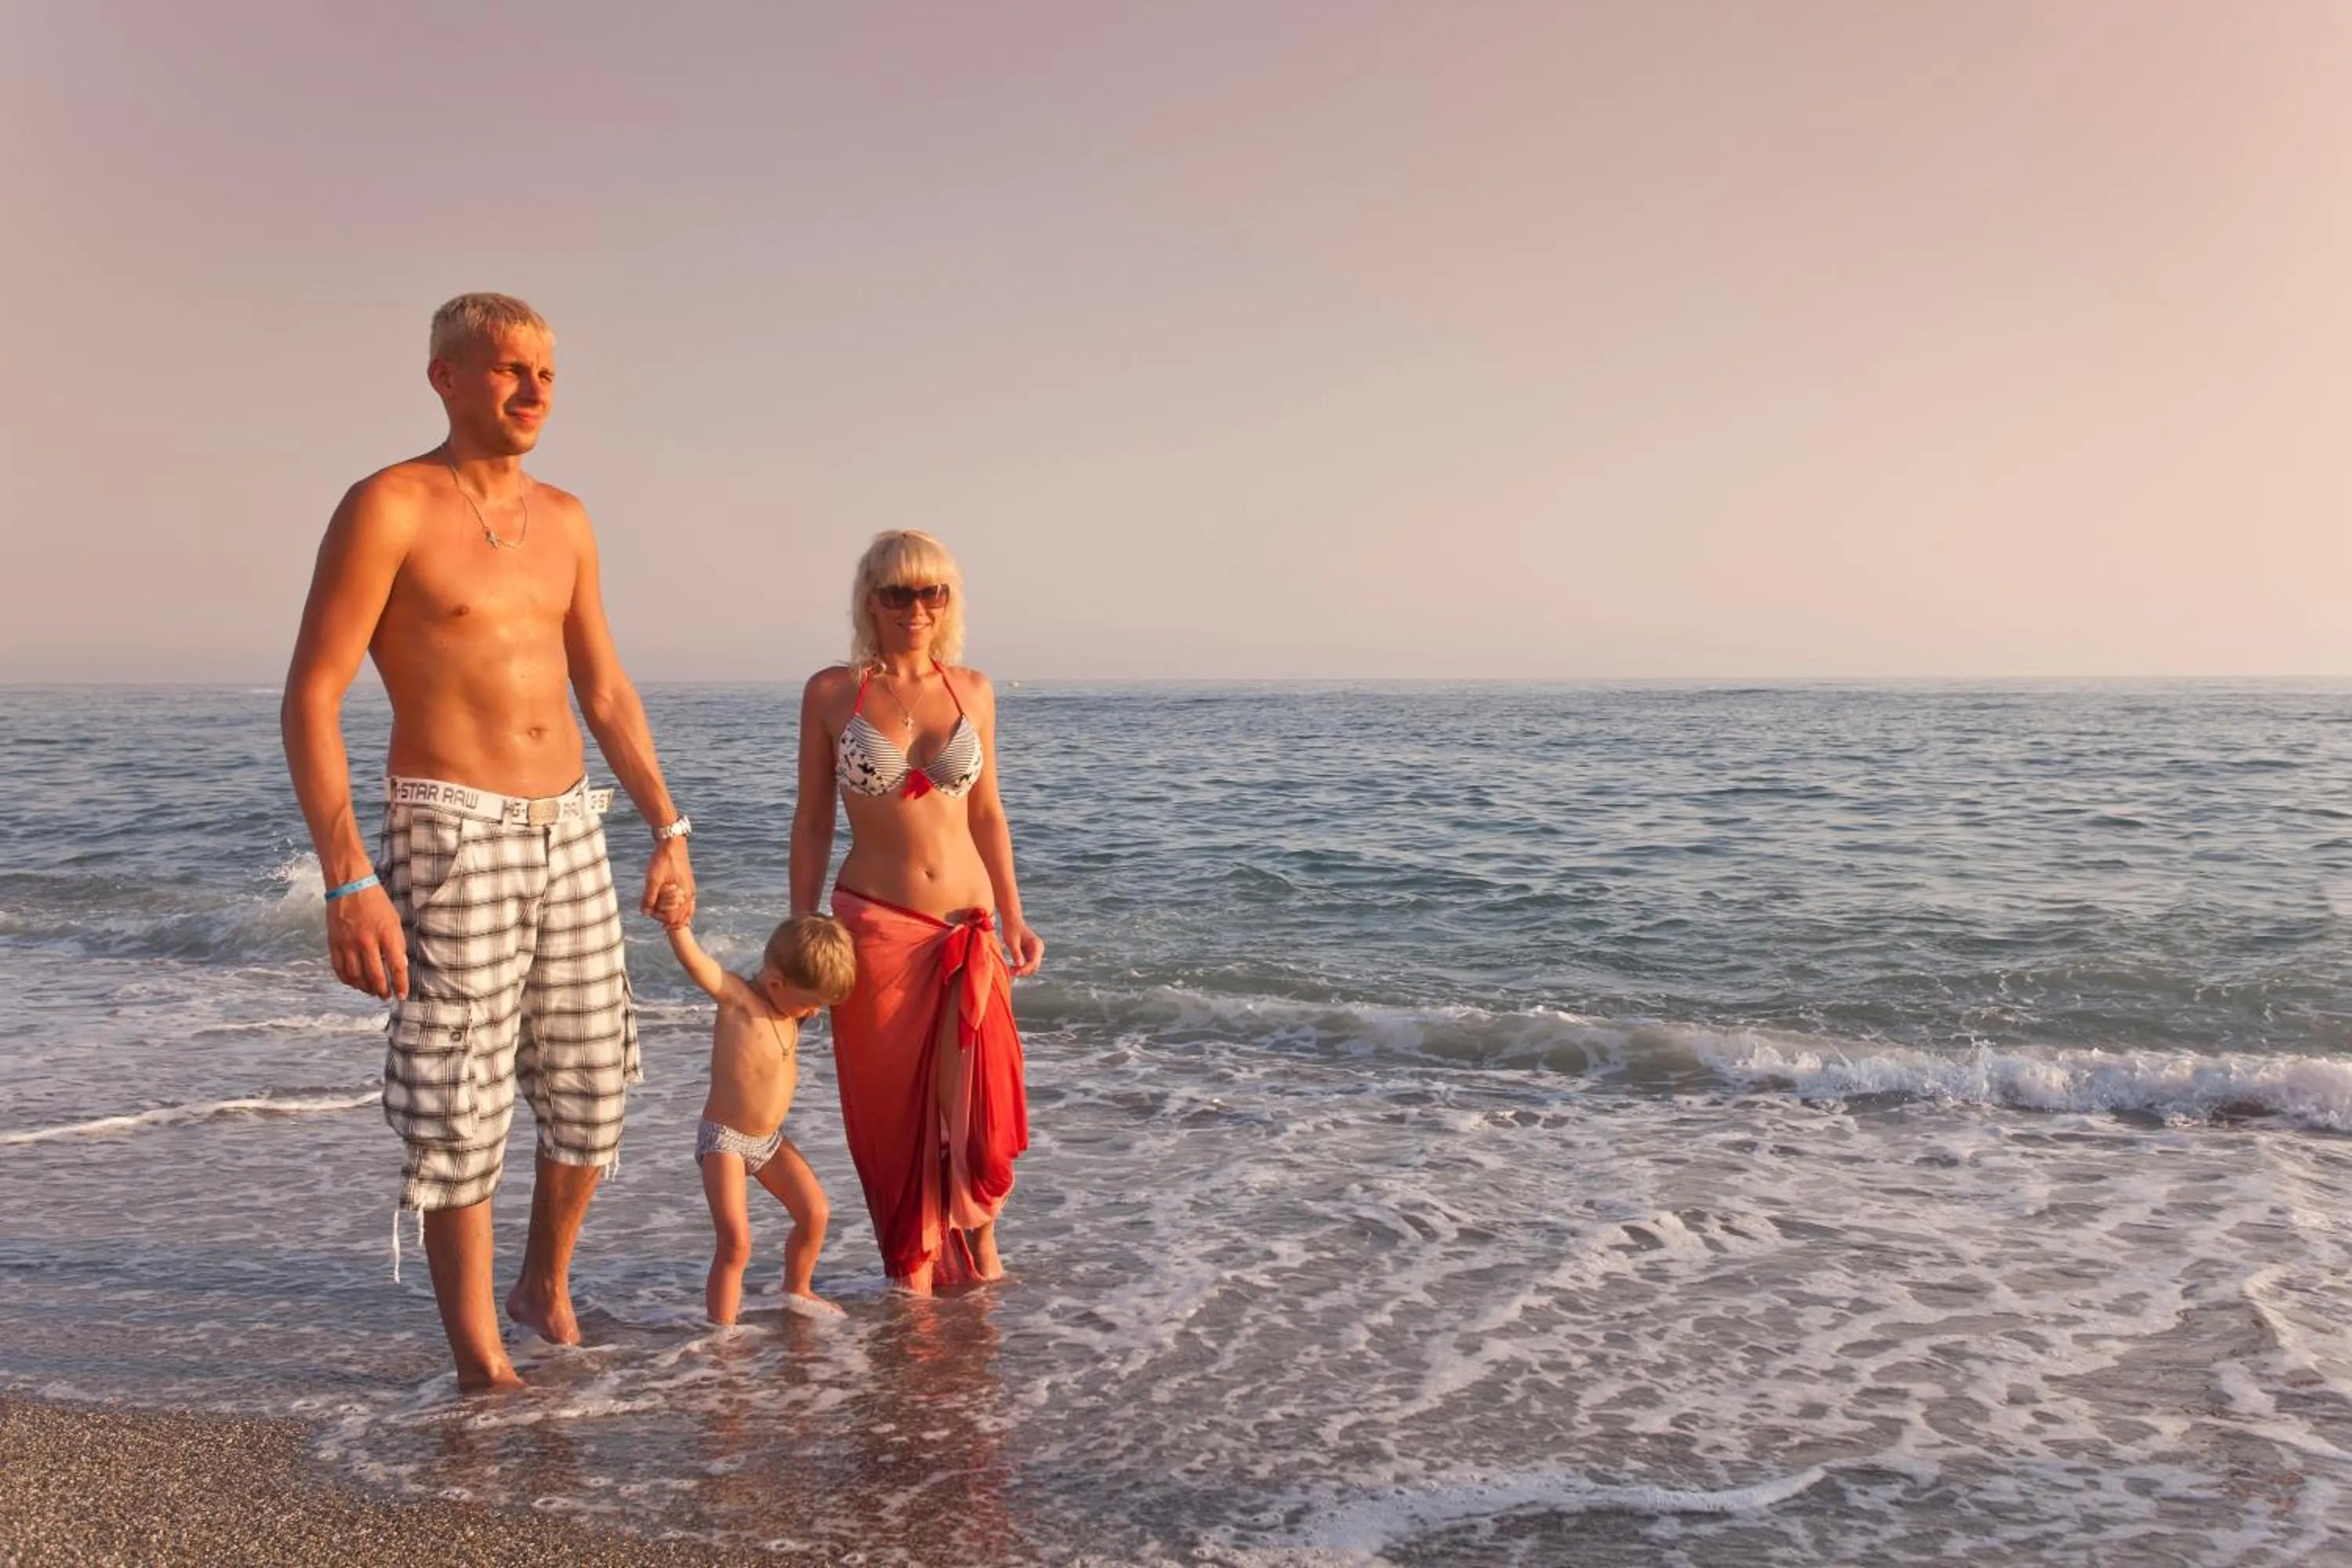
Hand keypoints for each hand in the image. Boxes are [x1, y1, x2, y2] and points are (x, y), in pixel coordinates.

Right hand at [327, 882, 407, 999]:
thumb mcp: (394, 920)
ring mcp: (348, 943)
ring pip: (356, 977)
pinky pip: (339, 969)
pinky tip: (354, 982)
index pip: (397, 966)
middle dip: (382, 991)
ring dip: (364, 988)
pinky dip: (347, 980)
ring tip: (371, 991)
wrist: (349, 885)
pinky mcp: (334, 943)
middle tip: (385, 996)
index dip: (400, 984)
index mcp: (386, 934)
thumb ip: (397, 943)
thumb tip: (400, 966)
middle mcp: (366, 941)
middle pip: (375, 976)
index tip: (401, 995)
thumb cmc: (375, 901)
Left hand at [643, 836, 693, 925]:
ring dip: (676, 915)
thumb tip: (644, 913)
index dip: (662, 918)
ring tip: (664, 916)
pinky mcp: (688, 884)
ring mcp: (690, 889)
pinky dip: (680, 909)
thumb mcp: (653, 879)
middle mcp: (690, 894)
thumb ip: (649, 897)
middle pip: (683, 917)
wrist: (672, 843)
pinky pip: (688, 903)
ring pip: (687, 911)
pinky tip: (671, 907)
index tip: (651, 912)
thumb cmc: (663, 860)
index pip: (675, 918)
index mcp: (684, 894)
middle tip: (657, 916)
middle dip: (669, 919)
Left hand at [1001, 917, 1043, 977]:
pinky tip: (1011, 967)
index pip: (1034, 962)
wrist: (1011, 921)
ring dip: (1021, 971)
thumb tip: (1020, 965)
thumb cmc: (1011, 929)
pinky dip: (1020, 968)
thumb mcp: (1012, 941)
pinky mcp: (1030, 954)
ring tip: (1009, 970)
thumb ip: (1016, 953)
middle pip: (1034, 967)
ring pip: (1031, 967)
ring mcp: (1035, 952)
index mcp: (1037, 945)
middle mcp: (1039, 949)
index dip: (1025, 969)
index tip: (1015, 973)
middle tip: (1010, 972)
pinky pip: (1027, 964)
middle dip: (1023, 971)